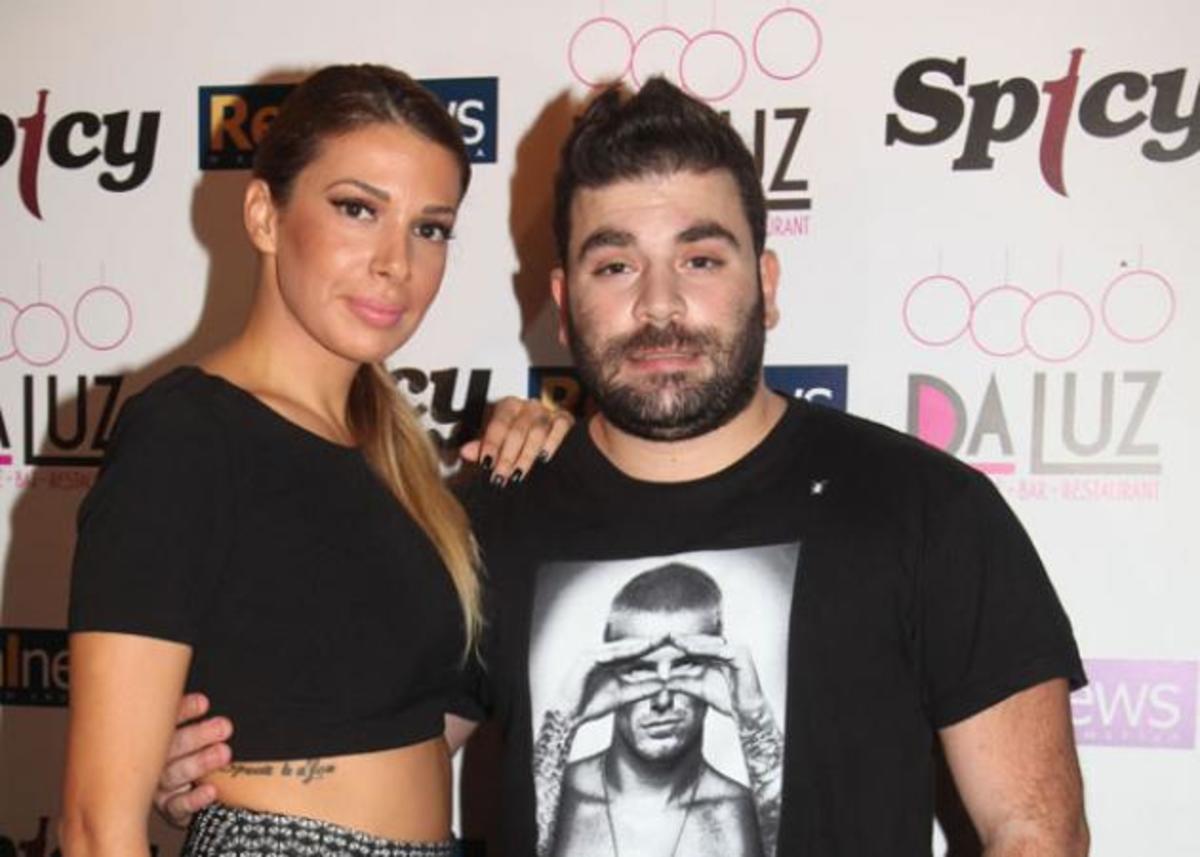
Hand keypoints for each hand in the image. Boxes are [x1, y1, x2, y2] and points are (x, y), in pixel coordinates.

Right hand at [152, 693, 231, 827]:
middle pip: (172, 747)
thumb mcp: (193, 734)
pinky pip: (178, 806)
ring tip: (223, 753)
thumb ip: (197, 720)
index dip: (184, 710)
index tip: (204, 703)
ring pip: (174, 774)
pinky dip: (194, 799)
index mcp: (158, 737)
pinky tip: (210, 790)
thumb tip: (209, 702)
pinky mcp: (169, 809)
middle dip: (198, 736)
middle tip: (224, 727)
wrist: (184, 794)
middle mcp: (154, 761)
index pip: (167, 720)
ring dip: (200, 763)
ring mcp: (159, 786)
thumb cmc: (191, 754)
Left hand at [460, 396, 572, 484]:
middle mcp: (528, 406)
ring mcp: (547, 412)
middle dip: (508, 456)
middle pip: (517, 430)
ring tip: (518, 474)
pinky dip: (552, 442)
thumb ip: (482, 447)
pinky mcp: (565, 419)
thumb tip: (465, 452)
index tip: (487, 463)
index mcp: (508, 406)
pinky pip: (560, 427)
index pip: (498, 425)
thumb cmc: (516, 438)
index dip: (492, 445)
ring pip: (537, 431)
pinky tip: (544, 458)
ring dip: (527, 455)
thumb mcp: (497, 443)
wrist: (542, 437)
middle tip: (501, 475)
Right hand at [550, 636, 666, 725]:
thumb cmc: (592, 704)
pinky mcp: (585, 660)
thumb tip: (662, 685)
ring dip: (635, 646)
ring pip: (618, 649)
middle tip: (667, 636)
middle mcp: (604, 655)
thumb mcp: (623, 696)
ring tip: (652, 642)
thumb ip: (641, 689)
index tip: (671, 647)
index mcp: (613, 662)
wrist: (570, 714)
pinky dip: (616, 654)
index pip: (636, 653)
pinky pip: (603, 655)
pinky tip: (630, 652)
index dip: (653, 649)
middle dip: (648, 642)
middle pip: (630, 647)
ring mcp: (594, 655)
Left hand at [667, 634, 768, 720]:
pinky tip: (690, 650)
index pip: (697, 648)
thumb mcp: (697, 688)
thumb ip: (681, 681)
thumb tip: (661, 680)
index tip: (663, 646)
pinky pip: (720, 650)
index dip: (680, 648)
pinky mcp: (741, 654)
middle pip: (702, 643)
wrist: (746, 713)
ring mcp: (735, 649)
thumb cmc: (726, 700)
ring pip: (709, 644)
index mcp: (719, 654)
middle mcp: (727, 649)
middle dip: (684, 642)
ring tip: (676, 642)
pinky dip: (705, 649)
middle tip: (667, 639)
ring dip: (692, 643)